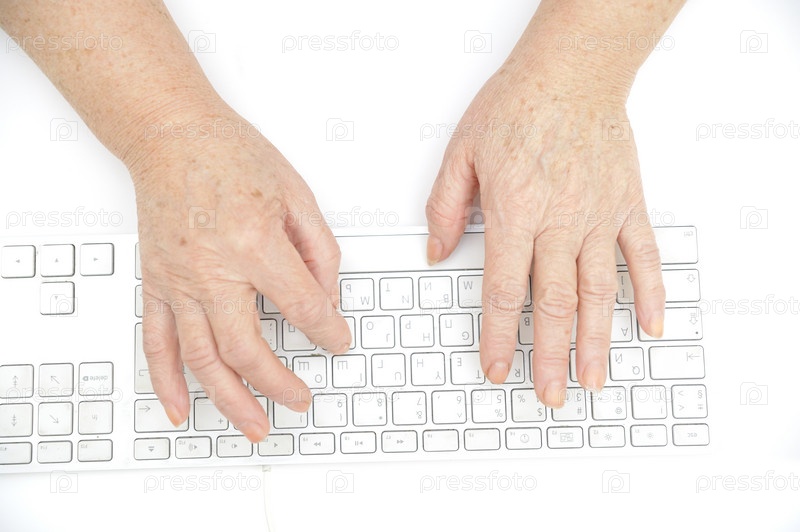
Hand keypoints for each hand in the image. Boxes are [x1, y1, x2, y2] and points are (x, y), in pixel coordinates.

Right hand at [131, 111, 350, 441]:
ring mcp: (178, 281)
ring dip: (231, 401)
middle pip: (249, 349)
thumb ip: (319, 250)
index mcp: (254, 242)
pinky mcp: (155, 284)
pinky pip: (157, 343)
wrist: (170, 136)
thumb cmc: (230, 155)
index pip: (302, 306)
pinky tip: (182, 410)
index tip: (338, 341)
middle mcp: (212, 269)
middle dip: (280, 383)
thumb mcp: (296, 194)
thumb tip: (330, 298)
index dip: (328, 331)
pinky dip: (168, 383)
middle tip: (301, 400)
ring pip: (203, 359)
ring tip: (256, 426)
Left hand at [425, 57, 664, 406]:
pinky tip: (649, 327)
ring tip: (592, 380)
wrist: (573, 72)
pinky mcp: (628, 205)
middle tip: (547, 395)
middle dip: (548, 357)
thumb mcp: (462, 152)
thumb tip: (436, 252)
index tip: (495, 367)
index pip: (503, 291)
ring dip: (595, 341)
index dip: (497, 336)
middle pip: (554, 304)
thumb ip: (445, 207)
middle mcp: (559, 221)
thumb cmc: (518, 105)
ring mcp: (599, 216)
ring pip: (598, 292)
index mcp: (515, 212)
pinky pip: (644, 257)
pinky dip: (649, 294)